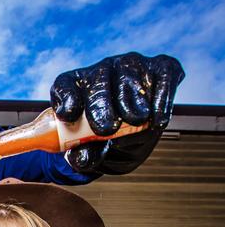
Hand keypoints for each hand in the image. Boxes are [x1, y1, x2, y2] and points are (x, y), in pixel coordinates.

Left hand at [51, 52, 183, 173]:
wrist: (138, 135)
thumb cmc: (107, 139)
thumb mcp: (96, 150)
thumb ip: (88, 153)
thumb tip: (82, 159)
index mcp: (77, 87)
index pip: (64, 85)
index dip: (65, 97)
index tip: (67, 115)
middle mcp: (102, 71)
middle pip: (97, 83)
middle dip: (101, 106)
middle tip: (105, 129)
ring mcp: (131, 66)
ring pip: (127, 76)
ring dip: (130, 100)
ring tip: (135, 119)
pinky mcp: (161, 68)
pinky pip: (162, 77)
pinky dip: (160, 98)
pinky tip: (158, 119)